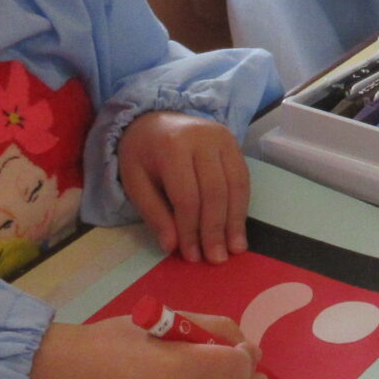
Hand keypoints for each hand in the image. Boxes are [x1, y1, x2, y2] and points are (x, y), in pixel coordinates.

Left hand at [118, 111, 249, 263]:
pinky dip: (241, 206)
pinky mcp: (234, 142)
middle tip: (217, 258)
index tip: (193, 256)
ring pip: (235, 186)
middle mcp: (202, 138)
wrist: (154, 119)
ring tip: (234, 248)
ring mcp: (222, 138)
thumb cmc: (142, 155)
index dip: (191, 229)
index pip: (187, 196)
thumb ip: (154, 214)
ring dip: (235, 221)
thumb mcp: (135, 183)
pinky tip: (238, 228)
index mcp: (172, 147)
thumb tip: (172, 246)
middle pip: (214, 192)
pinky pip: (243, 178)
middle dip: (216, 230)